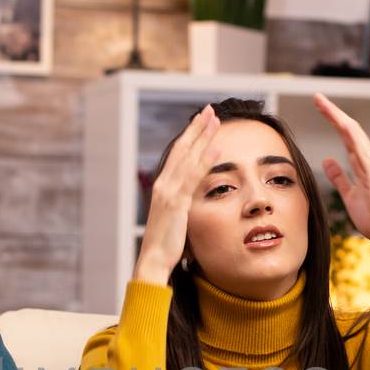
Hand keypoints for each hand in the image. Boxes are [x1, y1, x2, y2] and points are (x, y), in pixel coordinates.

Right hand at [134, 105, 220, 285]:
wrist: (153, 259)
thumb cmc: (164, 244)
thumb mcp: (174, 218)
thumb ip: (181, 204)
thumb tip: (190, 199)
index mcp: (162, 186)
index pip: (178, 155)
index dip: (190, 136)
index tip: (202, 122)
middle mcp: (163, 184)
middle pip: (182, 149)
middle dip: (196, 128)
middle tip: (209, 110)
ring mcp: (168, 192)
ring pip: (188, 157)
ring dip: (203, 137)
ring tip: (215, 120)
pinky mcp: (176, 202)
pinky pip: (193, 177)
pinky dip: (205, 160)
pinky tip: (216, 148)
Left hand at [314, 93, 369, 267]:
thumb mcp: (349, 194)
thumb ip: (340, 177)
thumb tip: (328, 161)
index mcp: (364, 163)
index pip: (347, 136)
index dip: (334, 120)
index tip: (319, 108)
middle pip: (350, 129)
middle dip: (333, 113)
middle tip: (317, 98)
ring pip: (355, 134)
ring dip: (338, 118)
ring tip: (323, 104)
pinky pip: (362, 150)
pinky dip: (352, 136)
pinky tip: (342, 125)